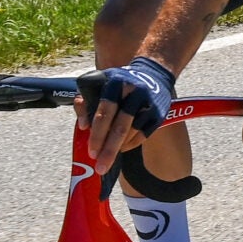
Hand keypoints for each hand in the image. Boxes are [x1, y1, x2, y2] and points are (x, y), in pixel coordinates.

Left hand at [80, 55, 176, 171]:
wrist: (153, 74)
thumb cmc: (118, 83)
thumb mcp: (98, 83)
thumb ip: (85, 102)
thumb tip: (83, 126)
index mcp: (116, 83)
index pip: (105, 112)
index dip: (97, 133)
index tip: (91, 151)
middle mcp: (134, 92)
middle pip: (121, 127)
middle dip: (109, 150)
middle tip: (100, 167)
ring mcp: (149, 104)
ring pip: (132, 133)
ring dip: (119, 148)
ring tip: (108, 158)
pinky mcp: (159, 114)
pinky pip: (143, 135)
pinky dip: (130, 144)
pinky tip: (122, 148)